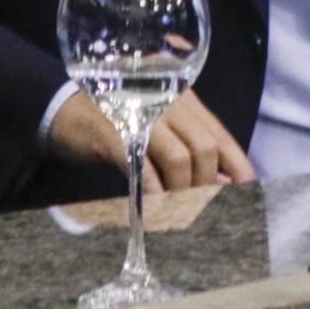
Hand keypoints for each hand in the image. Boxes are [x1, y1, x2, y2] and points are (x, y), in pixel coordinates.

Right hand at [49, 89, 257, 190]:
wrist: (61, 111)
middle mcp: (166, 100)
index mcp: (183, 97)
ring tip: (176, 211)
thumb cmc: (116, 124)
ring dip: (182, 192)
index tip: (248, 190)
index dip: (237, 165)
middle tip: (201, 208)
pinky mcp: (114, 132)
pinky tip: (152, 208)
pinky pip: (143, 167)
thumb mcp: (158, 128)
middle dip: (207, 184)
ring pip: (180, 158)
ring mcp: (140, 114)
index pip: (220, 133)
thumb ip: (189, 147)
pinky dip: (152, 192)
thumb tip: (223, 182)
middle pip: (205, 147)